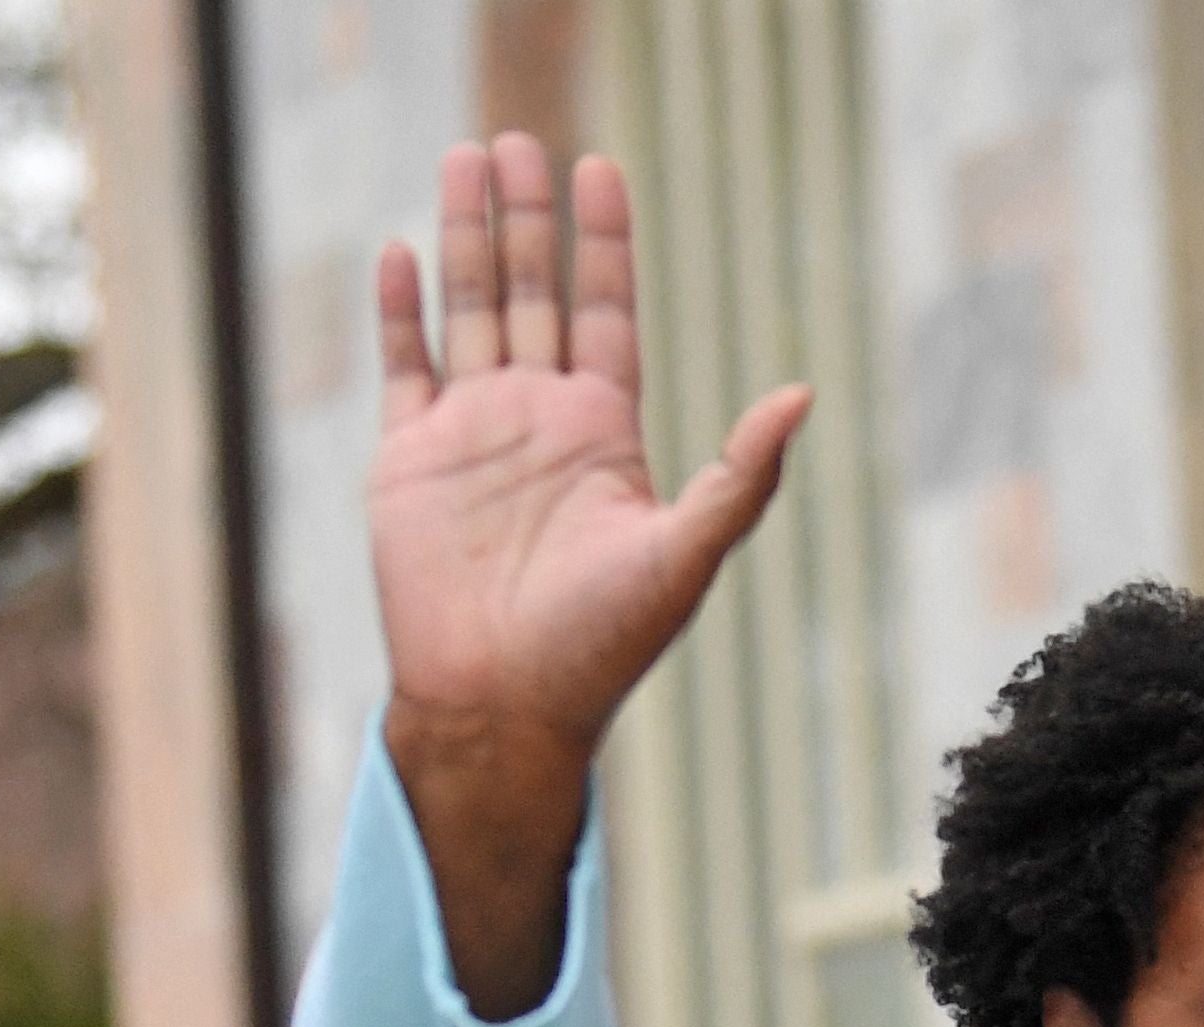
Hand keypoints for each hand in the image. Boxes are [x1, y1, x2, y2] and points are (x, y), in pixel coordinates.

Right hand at [369, 135, 807, 1014]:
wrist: (503, 708)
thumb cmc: (600, 646)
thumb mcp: (686, 553)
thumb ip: (741, 475)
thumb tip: (802, 396)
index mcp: (604, 434)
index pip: (607, 313)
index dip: (603, 244)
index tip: (601, 169)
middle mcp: (538, 422)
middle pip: (532, 293)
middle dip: (527, 220)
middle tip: (519, 141)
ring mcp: (472, 437)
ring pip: (469, 311)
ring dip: (466, 238)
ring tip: (467, 159)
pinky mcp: (410, 462)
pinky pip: (404, 367)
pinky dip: (401, 311)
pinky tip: (403, 251)